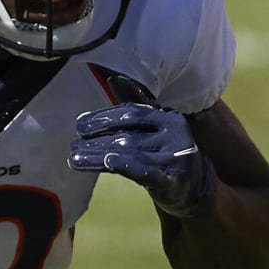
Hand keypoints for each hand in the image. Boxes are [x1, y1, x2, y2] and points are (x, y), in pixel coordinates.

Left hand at [67, 76, 215, 217]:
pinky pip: (145, 172)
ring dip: (98, 156)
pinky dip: (125, 165)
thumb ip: (136, 104)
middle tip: (73, 144)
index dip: (103, 118)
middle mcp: (174, 136)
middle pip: (127, 135)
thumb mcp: (155, 127)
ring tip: (75, 158)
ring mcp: (175, 159)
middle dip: (96, 139)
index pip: (131, 114)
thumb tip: (113, 79)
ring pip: (129, 153)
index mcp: (169, 118)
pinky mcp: (173, 182)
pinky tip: (107, 161)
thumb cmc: (167, 153)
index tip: (79, 124)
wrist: (195, 189)